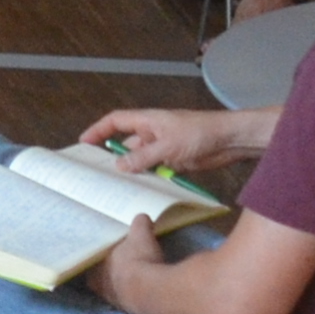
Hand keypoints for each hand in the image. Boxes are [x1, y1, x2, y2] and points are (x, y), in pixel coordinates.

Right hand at [75, 106, 237, 176]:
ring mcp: (163, 148)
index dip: (98, 130)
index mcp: (147, 121)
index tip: (83, 143)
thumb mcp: (167, 145)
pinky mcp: (175, 161)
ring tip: (116, 188)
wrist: (230, 140)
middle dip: (112, 157)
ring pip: (140, 161)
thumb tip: (118, 166)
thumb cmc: (198, 133)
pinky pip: (155, 171)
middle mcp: (152, 133)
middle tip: (96, 173)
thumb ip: (143, 157)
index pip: (115, 122)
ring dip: (132, 172)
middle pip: (125, 144)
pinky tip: (142, 192)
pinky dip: (149, 179)